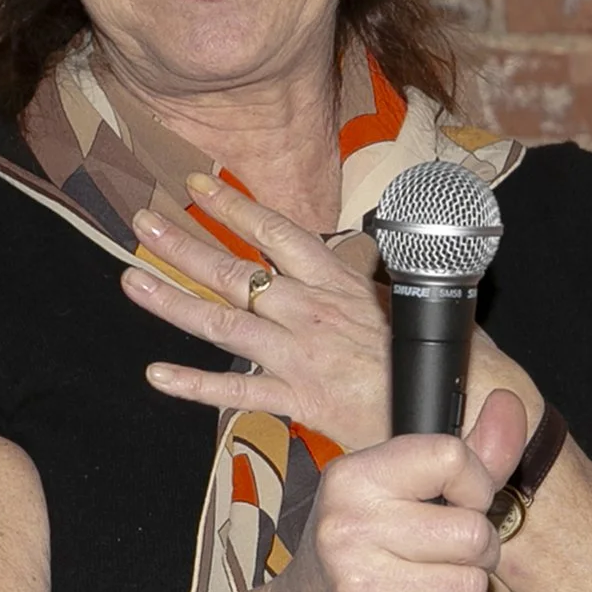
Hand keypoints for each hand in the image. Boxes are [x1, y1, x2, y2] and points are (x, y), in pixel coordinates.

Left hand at [125, 173, 543, 449]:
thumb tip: (355, 260)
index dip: (234, 206)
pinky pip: (237, 393)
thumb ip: (367, 283)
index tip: (196, 185)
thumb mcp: (405, 301)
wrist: (460, 407)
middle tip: (142, 220)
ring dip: (172, 299)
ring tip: (131, 278)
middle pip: (236, 272)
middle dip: (184, 243)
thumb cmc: (439, 355)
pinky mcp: (302, 399)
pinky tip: (156, 374)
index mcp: (340, 282)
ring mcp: (302, 355)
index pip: (277, 233)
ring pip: (224, 323)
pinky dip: (194, 384)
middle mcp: (313, 312)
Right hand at [266, 390, 529, 591]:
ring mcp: (360, 583)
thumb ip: (465, 455)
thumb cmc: (359, 553)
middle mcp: (350, 524)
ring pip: (474, 586)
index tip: (458, 503)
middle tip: (438, 558)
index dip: (475, 486)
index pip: (451, 457)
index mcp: (354, 476)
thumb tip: (511, 403)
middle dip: (474, 552)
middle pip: (474, 532)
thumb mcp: (396, 492)